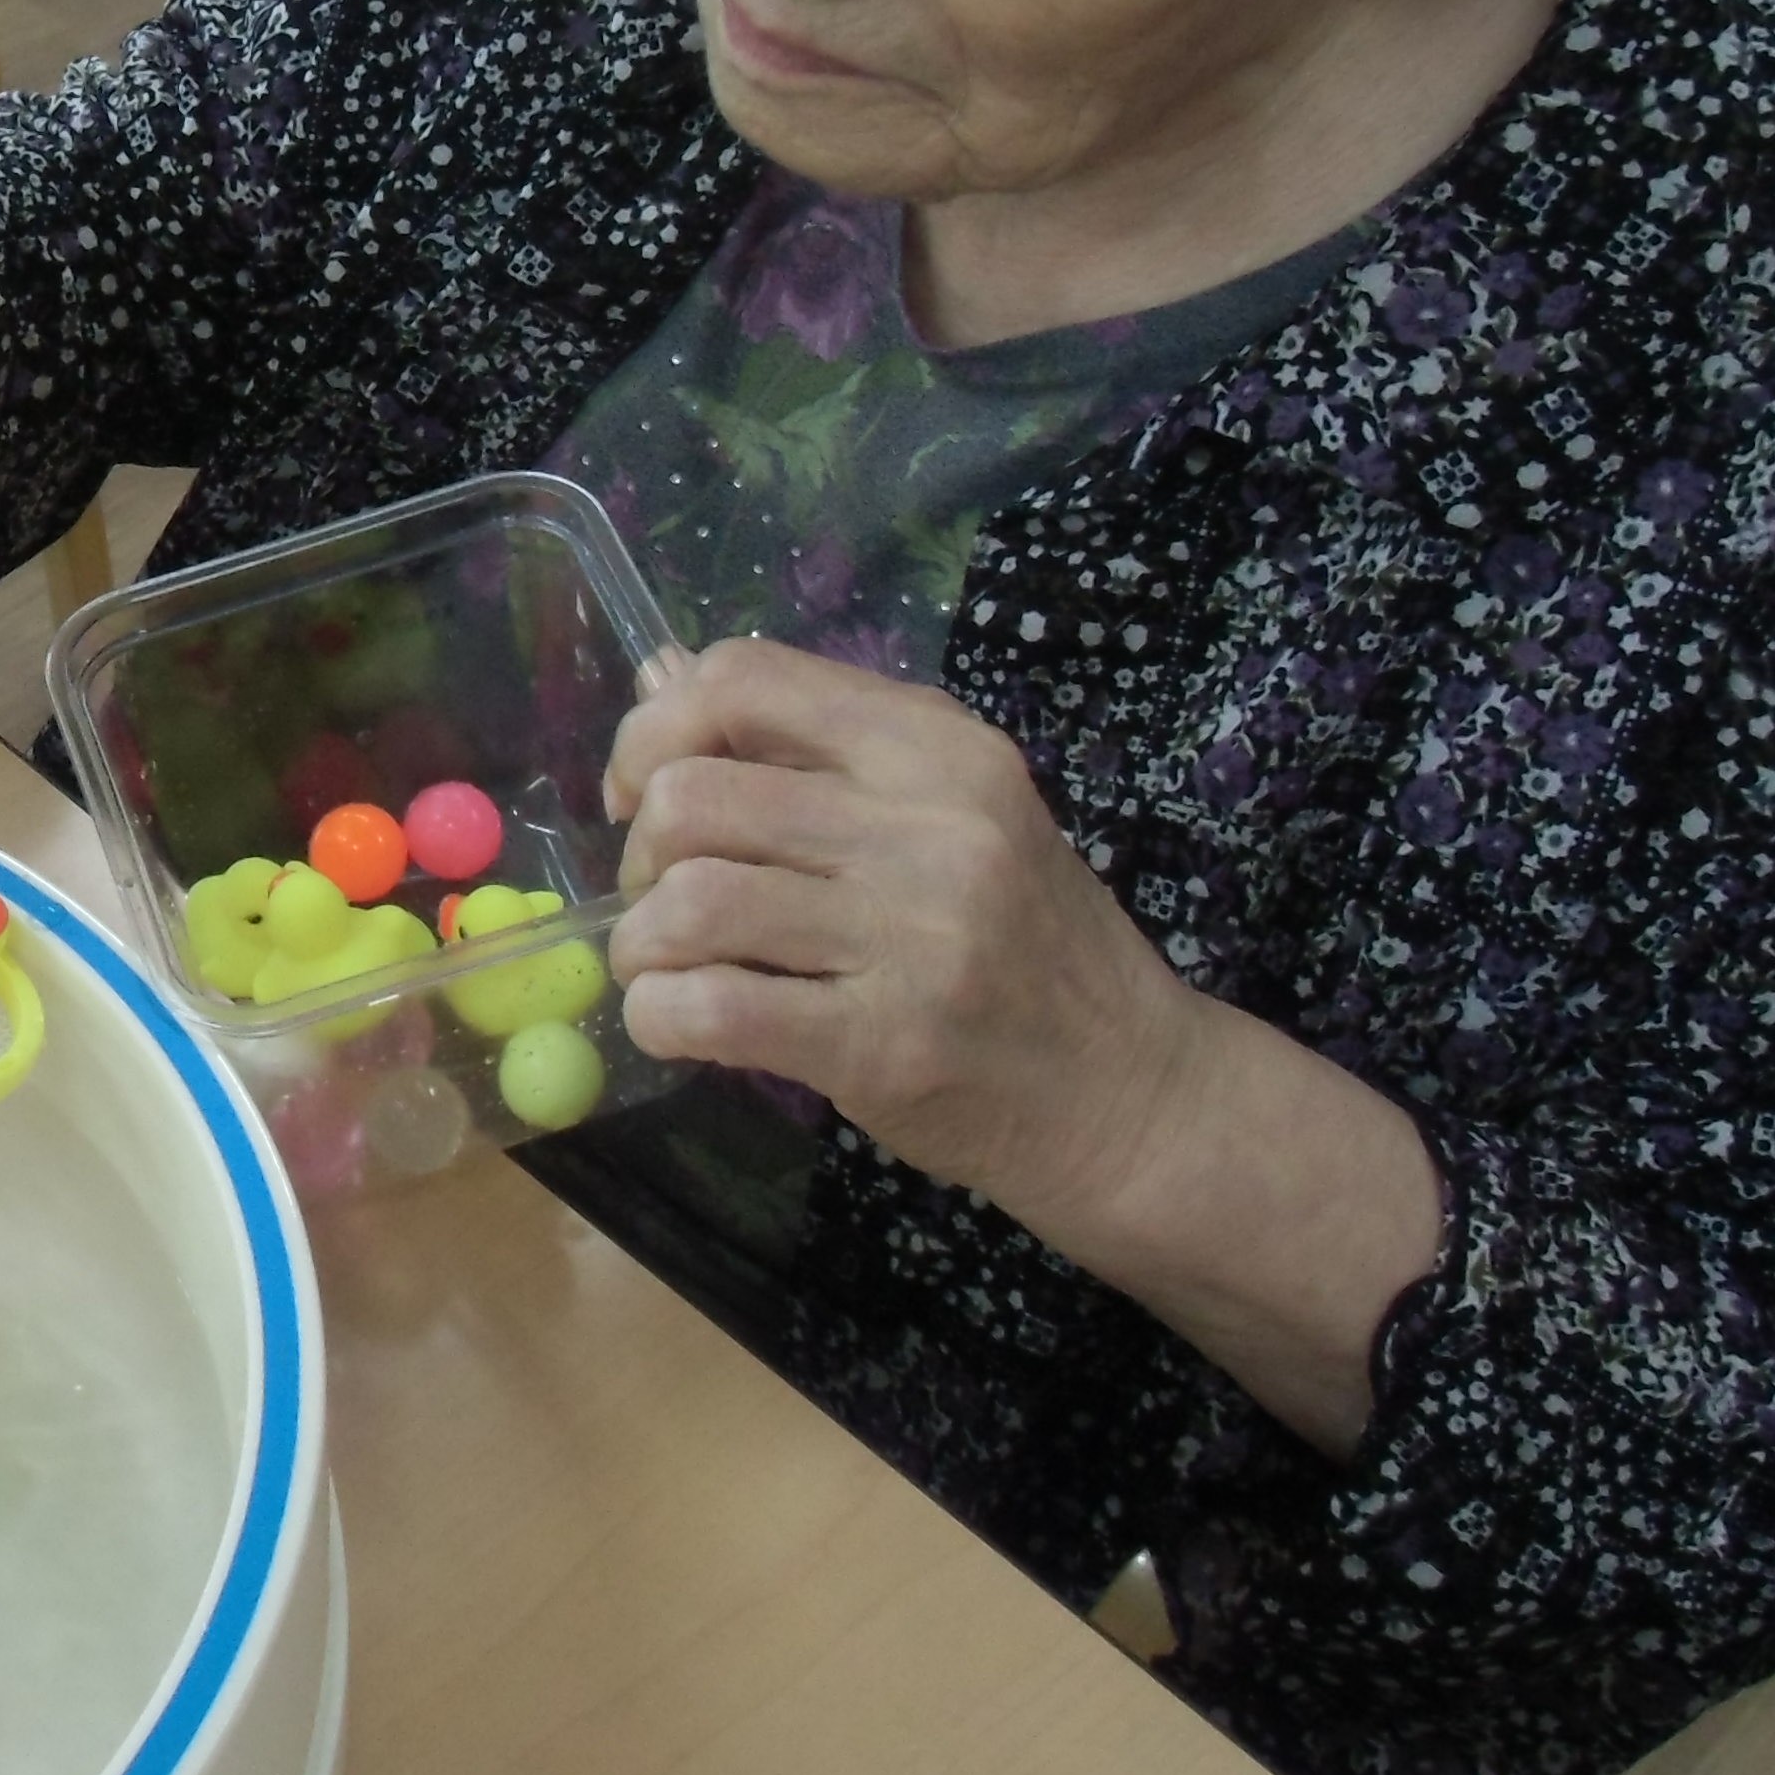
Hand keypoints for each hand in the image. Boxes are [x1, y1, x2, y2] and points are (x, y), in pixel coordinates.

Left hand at [604, 637, 1435, 1452]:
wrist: (1134, 1095)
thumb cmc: (1031, 952)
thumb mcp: (954, 815)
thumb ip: (815, 755)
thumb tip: (659, 683)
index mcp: (939, 748)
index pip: (743, 679)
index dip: (658, 732)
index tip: (646, 793)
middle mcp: (930, 827)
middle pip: (694, 796)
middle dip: (640, 852)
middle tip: (665, 900)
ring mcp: (912, 939)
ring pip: (690, 901)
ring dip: (642, 943)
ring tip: (667, 968)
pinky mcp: (883, 1045)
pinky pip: (711, 1009)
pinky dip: (658, 1016)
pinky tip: (677, 1024)